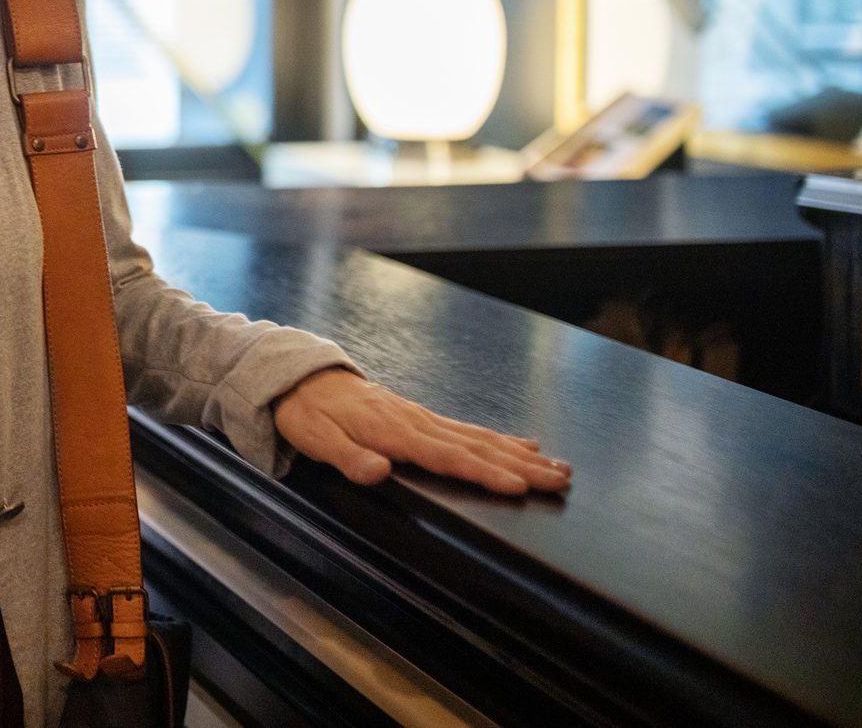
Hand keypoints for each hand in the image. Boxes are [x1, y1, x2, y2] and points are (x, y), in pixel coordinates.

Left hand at [274, 368, 571, 496]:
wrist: (299, 376)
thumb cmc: (307, 412)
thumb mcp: (314, 438)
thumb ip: (348, 457)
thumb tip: (378, 473)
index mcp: (394, 431)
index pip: (448, 457)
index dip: (484, 473)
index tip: (520, 486)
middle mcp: (416, 422)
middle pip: (477, 447)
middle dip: (522, 466)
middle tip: (562, 481)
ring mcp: (422, 417)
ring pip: (481, 437)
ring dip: (522, 454)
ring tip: (559, 468)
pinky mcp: (421, 417)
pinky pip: (468, 429)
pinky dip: (501, 438)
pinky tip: (525, 445)